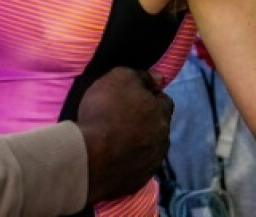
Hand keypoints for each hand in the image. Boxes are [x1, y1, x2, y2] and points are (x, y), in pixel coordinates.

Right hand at [77, 67, 173, 203]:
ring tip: (114, 138)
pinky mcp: (137, 180)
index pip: (164, 100)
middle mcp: (163, 139)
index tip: (133, 96)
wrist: (91, 156)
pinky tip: (111, 156)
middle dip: (145, 120)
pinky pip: (135, 166)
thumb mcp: (119, 78)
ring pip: (148, 147)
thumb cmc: (105, 111)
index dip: (150, 96)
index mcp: (161, 114)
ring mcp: (152, 162)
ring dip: (137, 141)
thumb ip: (141, 76)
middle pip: (157, 125)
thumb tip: (158, 78)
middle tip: (121, 116)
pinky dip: (127, 160)